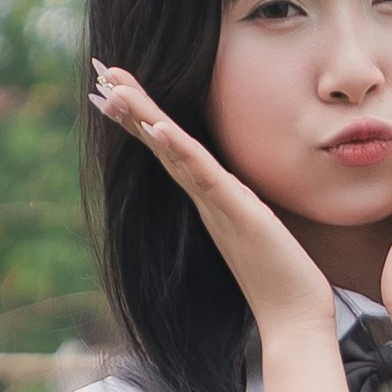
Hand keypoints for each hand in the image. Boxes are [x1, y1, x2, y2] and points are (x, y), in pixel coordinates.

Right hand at [89, 61, 345, 352]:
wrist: (294, 320)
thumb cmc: (282, 278)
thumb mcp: (260, 225)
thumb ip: (243, 204)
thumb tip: (239, 191)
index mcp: (209, 197)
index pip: (169, 148)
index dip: (142, 116)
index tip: (113, 87)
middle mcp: (205, 199)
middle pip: (159, 142)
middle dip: (129, 105)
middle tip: (97, 71)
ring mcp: (216, 205)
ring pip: (172, 152)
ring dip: (142, 118)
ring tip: (112, 89)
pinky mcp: (236, 213)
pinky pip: (202, 175)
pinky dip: (177, 149)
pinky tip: (158, 127)